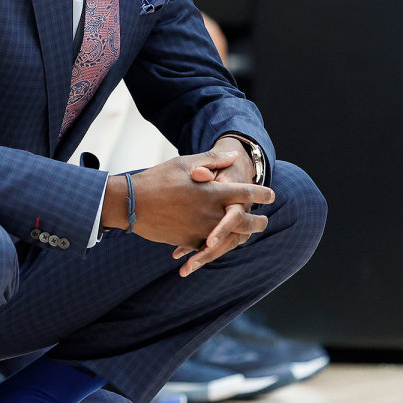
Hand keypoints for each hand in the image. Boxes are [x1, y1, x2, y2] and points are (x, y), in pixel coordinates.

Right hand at [102, 151, 273, 275]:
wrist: (131, 203)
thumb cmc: (158, 179)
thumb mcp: (185, 162)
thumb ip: (213, 160)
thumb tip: (233, 156)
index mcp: (214, 191)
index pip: (249, 193)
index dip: (263, 193)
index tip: (270, 194)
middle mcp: (213, 213)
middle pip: (247, 221)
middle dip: (259, 221)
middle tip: (264, 219)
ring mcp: (202, 230)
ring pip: (232, 238)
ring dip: (242, 236)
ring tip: (247, 234)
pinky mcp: (190, 242)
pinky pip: (210, 245)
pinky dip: (216, 243)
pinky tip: (220, 240)